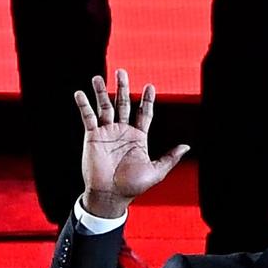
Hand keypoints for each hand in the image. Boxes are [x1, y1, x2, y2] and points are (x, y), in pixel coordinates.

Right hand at [71, 72, 189, 220]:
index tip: (150, 86)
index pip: (144, 113)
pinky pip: (88, 117)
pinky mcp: (93, 136)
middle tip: (122, 72)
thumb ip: (170, 158)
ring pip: (104, 107)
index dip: (147, 100)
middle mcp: (122, 131)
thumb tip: (187, 146)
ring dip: (101, 92)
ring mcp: (107, 132)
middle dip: (123, 88)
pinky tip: (80, 93)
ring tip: (98, 78)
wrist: (110, 196)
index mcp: (138, 137)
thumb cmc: (133, 187)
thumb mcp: (156, 171)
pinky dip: (84, 105)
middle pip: (124, 104)